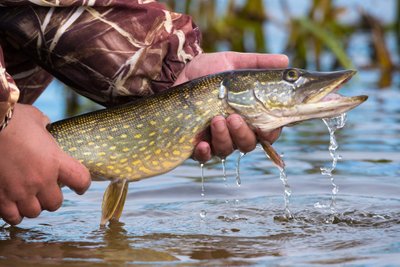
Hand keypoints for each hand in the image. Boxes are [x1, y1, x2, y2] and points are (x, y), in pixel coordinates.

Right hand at [0, 104, 90, 224]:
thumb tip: (44, 126)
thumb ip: (44, 127)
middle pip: (55, 203)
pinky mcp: (0, 197)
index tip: (79, 186)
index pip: (81, 180)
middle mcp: (40, 179)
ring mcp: (19, 190)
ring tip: (29, 197)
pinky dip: (14, 213)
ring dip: (33, 206)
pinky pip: (13, 217)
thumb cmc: (10, 119)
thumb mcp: (35, 119)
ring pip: (34, 212)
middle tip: (46, 190)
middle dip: (52, 197)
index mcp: (55, 160)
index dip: (82, 184)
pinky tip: (13, 204)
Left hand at [174, 52, 288, 161]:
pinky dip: (205, 152)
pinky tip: (201, 143)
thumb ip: (257, 63)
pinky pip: (203, 157)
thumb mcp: (232, 62)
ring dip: (224, 137)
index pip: (267, 132)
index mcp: (249, 115)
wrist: (178, 74)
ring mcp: (215, 139)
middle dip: (243, 134)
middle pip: (248, 144)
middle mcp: (234, 131)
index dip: (270, 133)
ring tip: (216, 119)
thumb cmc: (208, 70)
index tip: (267, 126)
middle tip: (234, 117)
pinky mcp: (196, 144)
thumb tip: (285, 61)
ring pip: (227, 150)